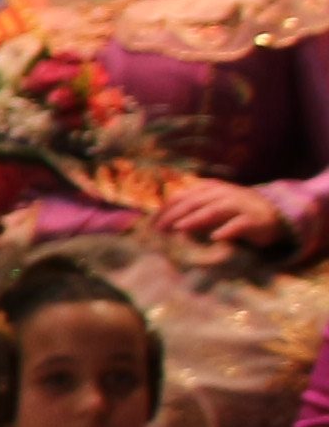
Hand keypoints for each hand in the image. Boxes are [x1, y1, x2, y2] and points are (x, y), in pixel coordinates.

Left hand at [156, 177, 288, 251]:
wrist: (274, 213)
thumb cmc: (235, 210)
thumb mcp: (212, 203)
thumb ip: (192, 206)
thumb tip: (163, 219)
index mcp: (210, 188)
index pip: (183, 195)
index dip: (166, 208)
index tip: (152, 223)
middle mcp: (223, 194)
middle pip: (194, 202)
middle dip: (175, 214)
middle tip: (159, 228)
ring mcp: (239, 205)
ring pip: (214, 211)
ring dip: (196, 219)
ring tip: (180, 228)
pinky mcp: (253, 220)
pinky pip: (239, 225)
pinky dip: (227, 230)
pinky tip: (215, 237)